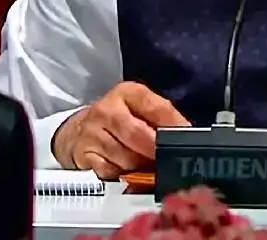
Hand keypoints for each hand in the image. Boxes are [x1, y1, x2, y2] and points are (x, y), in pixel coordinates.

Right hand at [52, 81, 189, 179]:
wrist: (79, 130)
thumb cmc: (119, 120)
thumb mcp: (139, 109)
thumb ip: (162, 119)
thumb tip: (186, 135)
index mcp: (128, 92)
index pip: (157, 108)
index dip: (175, 126)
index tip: (187, 139)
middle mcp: (107, 109)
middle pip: (139, 135)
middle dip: (157, 151)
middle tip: (169, 160)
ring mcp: (93, 132)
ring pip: (126, 157)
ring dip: (141, 166)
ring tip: (147, 165)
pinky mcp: (84, 154)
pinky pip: (111, 171)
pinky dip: (123, 175)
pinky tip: (127, 171)